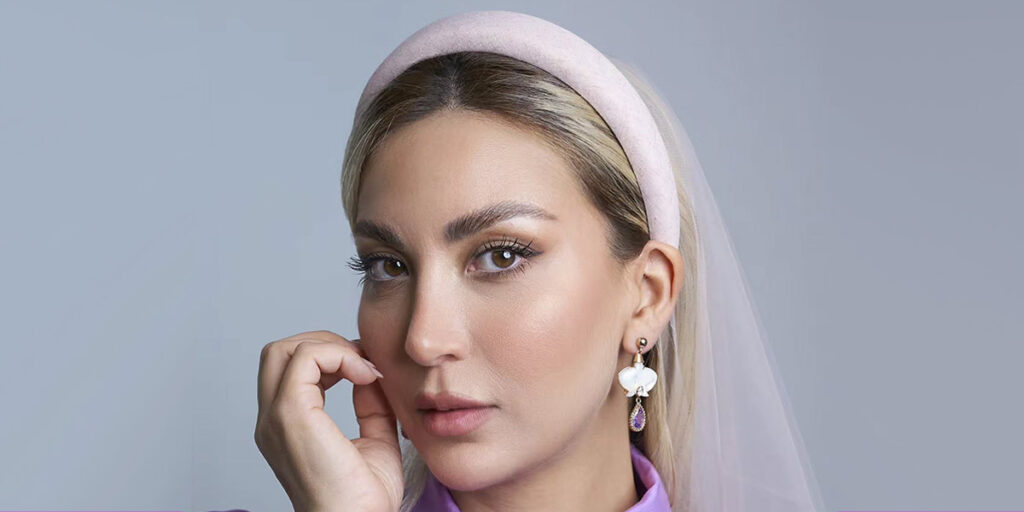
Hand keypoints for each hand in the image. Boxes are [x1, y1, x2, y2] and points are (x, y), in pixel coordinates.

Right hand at [254, 330, 401, 511]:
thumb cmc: (365, 499)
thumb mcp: (374, 440)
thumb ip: (370, 405)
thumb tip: (370, 372)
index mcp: (286, 428)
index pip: (289, 370)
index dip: (328, 357)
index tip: (366, 370)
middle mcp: (272, 421)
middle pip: (278, 352)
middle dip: (323, 344)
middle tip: (361, 362)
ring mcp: (276, 418)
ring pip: (284, 349)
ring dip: (329, 346)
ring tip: (363, 368)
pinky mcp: (291, 415)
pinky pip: (304, 358)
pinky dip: (338, 355)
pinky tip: (365, 375)